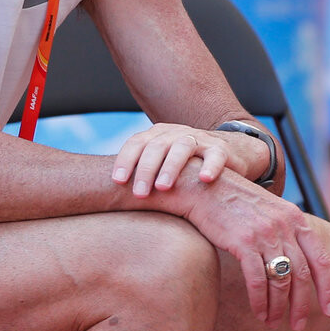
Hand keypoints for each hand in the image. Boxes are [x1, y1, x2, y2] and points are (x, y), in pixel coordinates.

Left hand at [111, 123, 227, 197]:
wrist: (225, 155)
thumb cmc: (183, 168)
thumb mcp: (159, 166)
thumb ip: (138, 174)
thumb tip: (104, 196)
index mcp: (156, 136)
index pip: (135, 143)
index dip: (125, 160)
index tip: (118, 182)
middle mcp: (175, 134)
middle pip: (156, 147)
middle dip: (145, 170)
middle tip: (140, 194)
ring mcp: (199, 139)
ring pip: (182, 148)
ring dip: (171, 167)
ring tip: (163, 187)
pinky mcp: (221, 150)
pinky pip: (215, 156)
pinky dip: (210, 166)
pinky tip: (204, 179)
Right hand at [186, 175, 329, 330]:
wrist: (203, 187)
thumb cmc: (233, 203)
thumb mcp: (269, 210)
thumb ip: (285, 231)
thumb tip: (295, 261)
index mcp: (296, 219)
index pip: (321, 260)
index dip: (328, 289)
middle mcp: (285, 226)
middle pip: (303, 275)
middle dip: (302, 306)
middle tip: (298, 326)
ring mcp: (265, 234)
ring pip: (281, 281)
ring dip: (278, 308)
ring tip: (273, 323)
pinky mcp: (243, 242)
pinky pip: (258, 281)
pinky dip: (260, 302)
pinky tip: (258, 313)